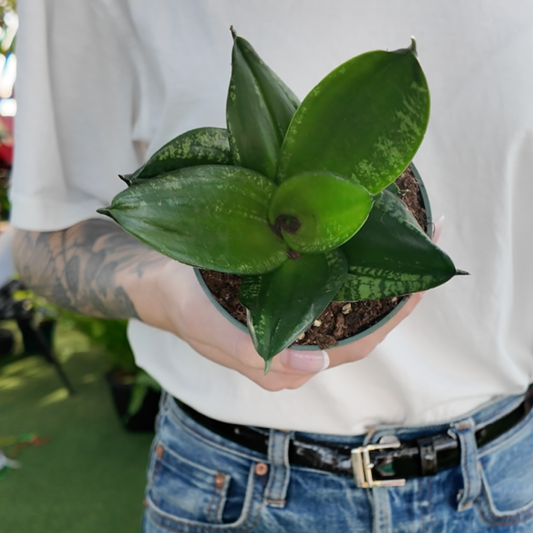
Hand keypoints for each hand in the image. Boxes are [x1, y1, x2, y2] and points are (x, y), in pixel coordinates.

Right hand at [138, 217, 442, 390]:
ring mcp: (293, 319)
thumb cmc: (185, 306)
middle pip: (359, 325)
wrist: (159, 282)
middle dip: (393, 295)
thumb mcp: (212, 329)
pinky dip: (351, 271)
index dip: (391, 321)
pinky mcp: (286, 298)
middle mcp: (297, 343)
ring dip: (376, 280)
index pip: (354, 347)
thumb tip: (317, 367)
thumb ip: (257, 358)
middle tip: (421, 255)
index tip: (419, 285)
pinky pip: (330, 288)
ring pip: (347, 306)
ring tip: (402, 246)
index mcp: (287, 360)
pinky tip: (363, 246)